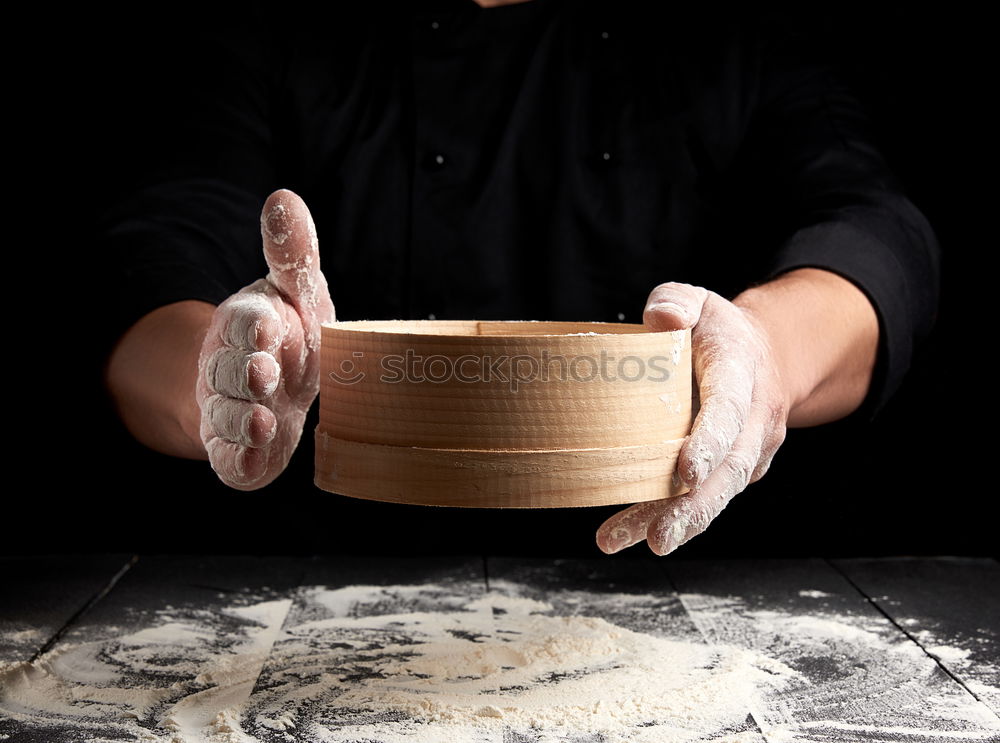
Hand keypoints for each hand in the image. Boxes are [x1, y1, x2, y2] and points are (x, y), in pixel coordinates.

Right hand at [196, 189, 335, 489]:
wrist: (275, 388)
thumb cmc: (293, 335)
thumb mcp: (299, 292)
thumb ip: (292, 253)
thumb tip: (284, 197)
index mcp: (249, 326)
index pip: (244, 324)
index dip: (252, 328)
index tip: (265, 329)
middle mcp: (230, 368)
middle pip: (228, 372)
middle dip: (243, 374)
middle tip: (262, 375)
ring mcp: (229, 410)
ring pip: (226, 416)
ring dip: (241, 420)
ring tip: (261, 422)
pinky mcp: (237, 449)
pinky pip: (231, 459)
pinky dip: (239, 462)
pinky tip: (251, 461)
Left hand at [596, 282, 788, 554]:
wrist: (764, 356)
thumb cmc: (716, 330)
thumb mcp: (697, 301)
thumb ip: (677, 302)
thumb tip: (660, 318)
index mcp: (742, 372)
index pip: (727, 410)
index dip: (709, 442)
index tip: (685, 471)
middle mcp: (753, 418)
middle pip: (729, 469)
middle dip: (694, 507)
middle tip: (659, 536)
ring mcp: (749, 450)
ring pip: (719, 494)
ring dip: (680, 523)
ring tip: (637, 542)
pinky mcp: (735, 471)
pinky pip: (707, 498)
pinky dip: (675, 520)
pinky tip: (634, 535)